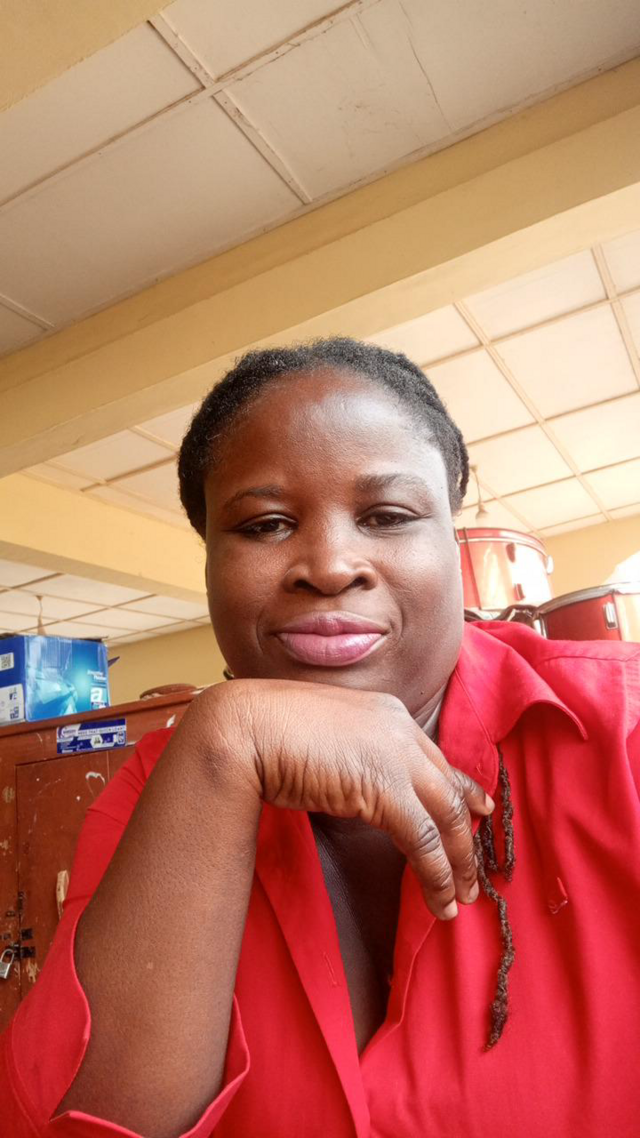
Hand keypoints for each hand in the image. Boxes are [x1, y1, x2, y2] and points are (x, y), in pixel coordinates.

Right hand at [193, 680, 493, 919]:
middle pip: (450, 790)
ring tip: (460, 899)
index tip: (480, 810)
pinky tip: (438, 900)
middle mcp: (402, 730)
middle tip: (473, 875)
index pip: (436, 757)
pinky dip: (436, 875)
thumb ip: (353, 753)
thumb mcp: (325, 736)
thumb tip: (359, 784)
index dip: (462, 788)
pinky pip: (424, 840)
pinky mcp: (387, 789)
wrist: (246, 727)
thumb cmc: (268, 731)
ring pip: (447, 818)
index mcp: (388, 713)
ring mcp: (397, 756)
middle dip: (467, 837)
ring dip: (457, 864)